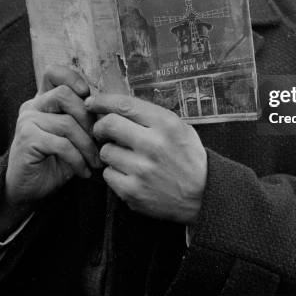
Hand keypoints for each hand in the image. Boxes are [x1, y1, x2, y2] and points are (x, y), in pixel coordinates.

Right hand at [5, 65, 100, 206]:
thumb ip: (84, 118)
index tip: (87, 94)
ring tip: (95, 162)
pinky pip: (61, 144)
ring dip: (87, 145)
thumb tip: (111, 111)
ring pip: (67, 123)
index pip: (53, 73)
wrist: (29, 189)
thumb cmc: (56, 160)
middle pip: (64, 95)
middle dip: (89, 119)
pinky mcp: (27, 139)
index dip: (72, 77)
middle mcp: (33, 106)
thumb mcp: (74, 135)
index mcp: (44, 100)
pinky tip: (83, 171)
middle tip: (100, 140)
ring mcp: (27, 121)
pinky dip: (77, 159)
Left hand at [86, 93, 206, 224]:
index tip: (92, 102)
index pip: (124, 105)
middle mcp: (153, 144)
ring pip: (106, 151)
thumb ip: (151, 116)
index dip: (102, 101)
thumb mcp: (179, 127)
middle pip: (108, 125)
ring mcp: (142, 170)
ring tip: (125, 156)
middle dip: (100, 126)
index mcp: (166, 124)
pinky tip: (128, 173)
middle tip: (102, 130)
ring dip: (110, 151)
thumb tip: (116, 106)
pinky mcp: (133, 192)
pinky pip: (108, 174)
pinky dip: (114, 172)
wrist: (203, 194)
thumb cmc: (188, 156)